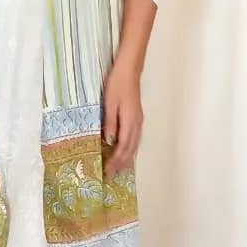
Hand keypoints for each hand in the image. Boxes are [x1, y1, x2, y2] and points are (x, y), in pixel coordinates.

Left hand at [102, 59, 142, 179]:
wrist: (129, 70)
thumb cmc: (117, 84)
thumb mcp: (109, 102)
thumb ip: (110, 122)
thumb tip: (109, 141)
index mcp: (129, 121)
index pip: (123, 146)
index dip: (116, 160)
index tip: (107, 171)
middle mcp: (136, 123)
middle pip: (130, 149)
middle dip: (121, 164)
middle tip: (111, 176)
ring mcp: (139, 120)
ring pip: (135, 145)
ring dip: (127, 159)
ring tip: (119, 170)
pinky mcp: (137, 117)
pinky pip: (135, 139)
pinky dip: (130, 149)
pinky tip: (126, 153)